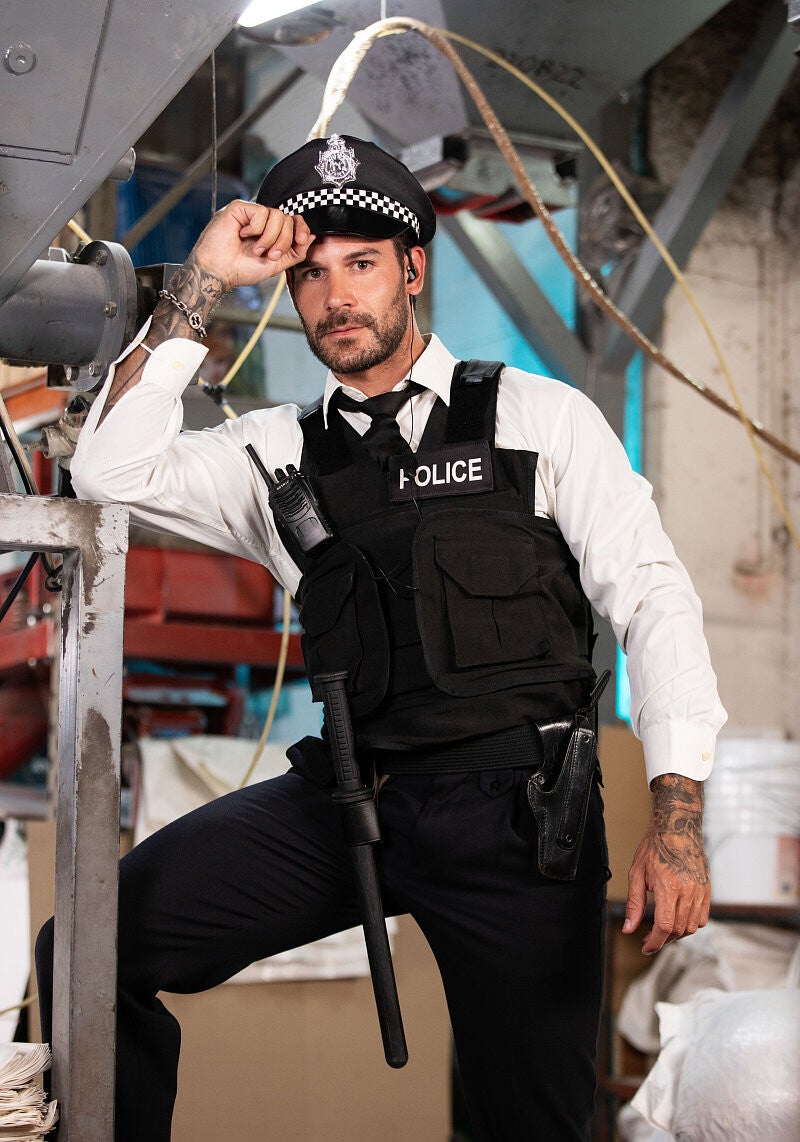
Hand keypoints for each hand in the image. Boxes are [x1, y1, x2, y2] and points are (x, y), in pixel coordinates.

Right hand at [191, 200, 314, 291]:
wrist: (218, 271)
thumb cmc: (241, 269)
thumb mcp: (276, 264)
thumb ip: (295, 252)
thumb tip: (311, 237)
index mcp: (271, 232)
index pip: (293, 221)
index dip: (301, 228)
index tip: (302, 240)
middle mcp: (262, 221)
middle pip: (288, 219)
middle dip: (283, 241)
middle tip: (269, 255)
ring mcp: (251, 213)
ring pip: (277, 215)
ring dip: (269, 238)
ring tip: (255, 249)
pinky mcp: (240, 208)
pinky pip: (261, 213)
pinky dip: (256, 229)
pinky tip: (243, 235)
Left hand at [623, 773, 710, 954]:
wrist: (677, 828)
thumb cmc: (654, 848)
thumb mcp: (636, 874)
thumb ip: (634, 904)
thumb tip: (629, 929)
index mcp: (669, 888)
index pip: (663, 927)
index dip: (654, 943)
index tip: (645, 947)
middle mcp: (688, 892)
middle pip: (677, 930)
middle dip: (662, 939)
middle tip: (649, 937)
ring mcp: (700, 891)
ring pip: (692, 927)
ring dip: (676, 934)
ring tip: (662, 928)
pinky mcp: (707, 889)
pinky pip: (702, 917)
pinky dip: (690, 924)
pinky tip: (677, 918)